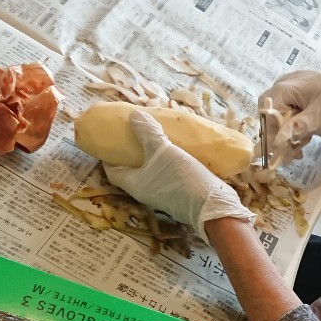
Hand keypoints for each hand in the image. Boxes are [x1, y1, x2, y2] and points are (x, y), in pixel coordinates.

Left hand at [104, 110, 253, 238]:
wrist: (212, 205)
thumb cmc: (180, 179)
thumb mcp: (162, 151)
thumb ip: (148, 133)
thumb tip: (133, 115)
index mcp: (134, 184)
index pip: (112, 171)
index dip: (108, 157)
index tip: (110, 141)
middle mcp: (145, 191)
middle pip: (132, 171)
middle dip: (131, 154)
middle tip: (135, 134)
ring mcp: (163, 193)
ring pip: (152, 172)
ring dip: (152, 156)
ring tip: (156, 137)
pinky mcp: (179, 192)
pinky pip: (168, 174)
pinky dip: (168, 161)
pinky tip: (176, 149)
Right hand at [259, 70, 320, 155]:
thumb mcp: (320, 122)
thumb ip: (297, 128)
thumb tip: (276, 141)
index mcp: (299, 82)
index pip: (270, 100)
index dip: (269, 123)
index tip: (273, 145)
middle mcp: (292, 81)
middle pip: (271, 106)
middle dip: (276, 130)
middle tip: (284, 151)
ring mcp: (292, 87)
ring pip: (276, 112)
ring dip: (282, 132)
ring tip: (294, 149)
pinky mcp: (295, 97)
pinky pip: (283, 113)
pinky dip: (288, 128)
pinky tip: (297, 141)